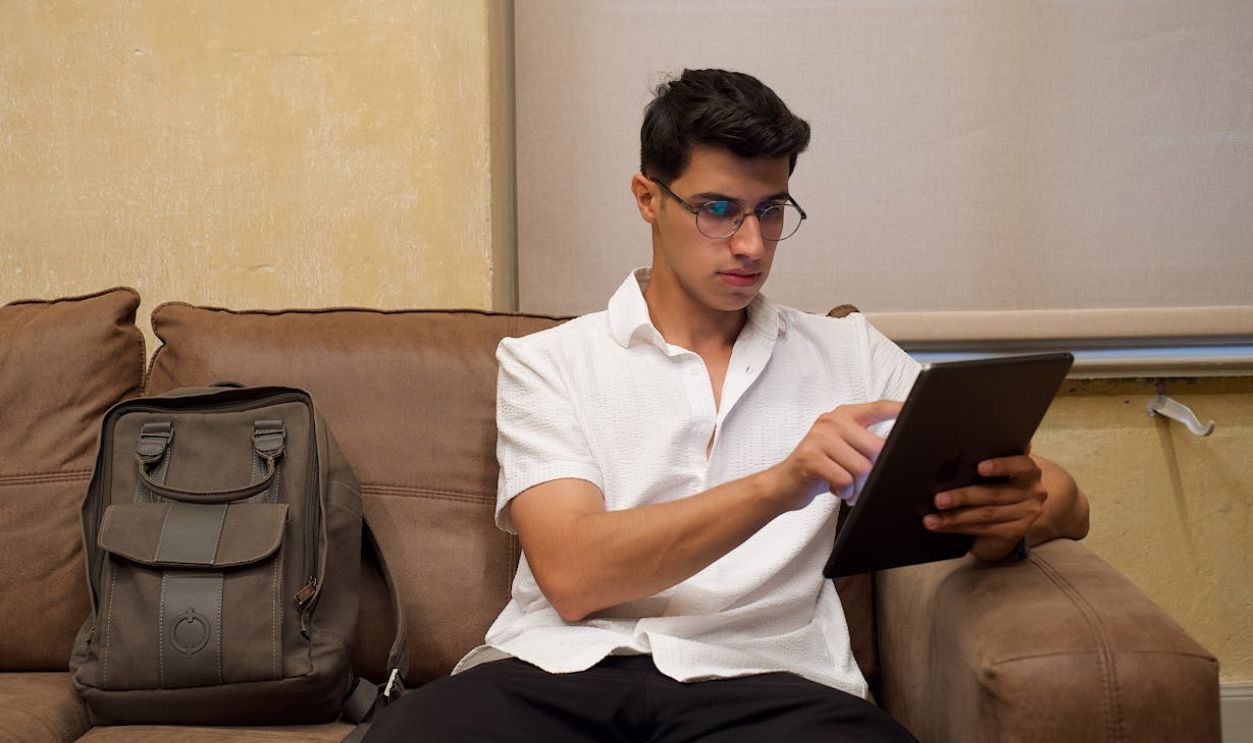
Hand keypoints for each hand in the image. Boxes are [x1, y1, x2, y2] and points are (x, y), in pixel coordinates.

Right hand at [766, 400, 901, 512]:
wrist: (782, 484)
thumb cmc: (817, 468)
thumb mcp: (841, 448)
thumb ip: (863, 443)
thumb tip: (895, 452)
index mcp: (842, 416)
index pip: (877, 408)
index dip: (899, 409)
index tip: (916, 411)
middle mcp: (831, 422)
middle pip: (876, 447)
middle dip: (874, 472)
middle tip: (863, 484)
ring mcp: (819, 438)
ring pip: (862, 467)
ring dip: (858, 486)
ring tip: (847, 488)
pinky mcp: (810, 458)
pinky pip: (845, 480)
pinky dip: (844, 492)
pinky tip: (835, 489)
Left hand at [923, 453, 1046, 560]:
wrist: (1015, 515)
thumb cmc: (999, 483)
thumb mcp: (999, 470)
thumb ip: (990, 457)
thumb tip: (960, 448)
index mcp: (1029, 471)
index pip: (1021, 465)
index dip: (1001, 466)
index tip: (980, 467)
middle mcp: (1033, 493)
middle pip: (994, 494)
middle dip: (963, 497)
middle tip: (938, 499)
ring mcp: (1025, 515)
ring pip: (985, 515)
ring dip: (954, 517)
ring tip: (932, 519)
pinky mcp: (1014, 533)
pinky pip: (982, 529)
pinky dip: (957, 527)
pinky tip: (940, 526)